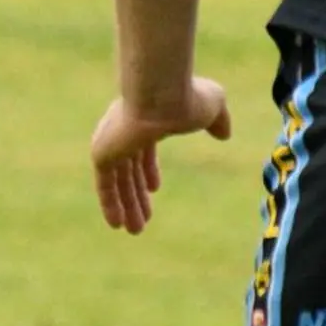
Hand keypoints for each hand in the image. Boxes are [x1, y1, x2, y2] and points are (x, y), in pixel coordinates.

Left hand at [90, 82, 232, 233]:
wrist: (163, 94)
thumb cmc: (188, 97)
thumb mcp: (212, 107)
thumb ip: (217, 119)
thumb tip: (224, 135)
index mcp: (145, 119)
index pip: (142, 149)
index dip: (148, 170)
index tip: (154, 189)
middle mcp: (123, 131)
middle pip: (127, 169)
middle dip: (136, 195)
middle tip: (142, 219)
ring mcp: (111, 142)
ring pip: (117, 182)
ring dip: (127, 207)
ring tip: (134, 231)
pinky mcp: (102, 154)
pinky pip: (104, 186)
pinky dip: (110, 204)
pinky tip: (116, 224)